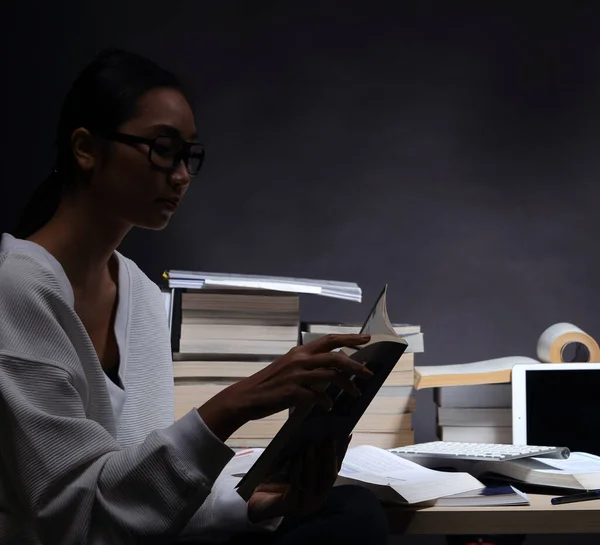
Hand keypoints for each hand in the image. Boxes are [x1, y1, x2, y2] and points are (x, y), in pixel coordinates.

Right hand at [198, 334, 371, 440]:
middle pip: (335, 358)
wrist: (248, 396)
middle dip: (355, 366)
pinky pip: (318, 397)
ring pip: (331, 376)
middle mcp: (300, 360)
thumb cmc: (270, 383)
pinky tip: (328, 406)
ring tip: (356, 393)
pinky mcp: (293, 392)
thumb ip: (308, 366)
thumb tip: (330, 372)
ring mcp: (297, 375)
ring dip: (347, 385)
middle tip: (368, 373)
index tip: (366, 339)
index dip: (349, 339)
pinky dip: (326, 402)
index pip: (329, 340)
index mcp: (300, 352)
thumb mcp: (289, 367)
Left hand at [247, 435, 350, 521]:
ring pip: (313, 480)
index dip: (341, 453)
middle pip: (329, 475)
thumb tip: (316, 435)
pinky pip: (296, 485)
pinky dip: (297, 469)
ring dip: (312, 460)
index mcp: (321, 492)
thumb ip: (306, 459)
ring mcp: (305, 505)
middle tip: (329, 437)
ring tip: (311, 443)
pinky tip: (297, 457)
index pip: (335, 470)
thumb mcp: (295, 471)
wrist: (257, 506)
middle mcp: (317, 500)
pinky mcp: (291, 506)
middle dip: (330, 455)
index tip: (345, 435)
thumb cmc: (277, 485)